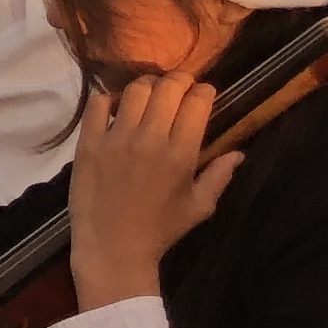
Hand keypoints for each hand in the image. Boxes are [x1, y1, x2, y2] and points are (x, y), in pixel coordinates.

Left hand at [67, 71, 237, 310]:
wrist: (113, 247)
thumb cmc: (161, 229)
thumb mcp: (200, 207)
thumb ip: (220, 176)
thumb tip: (239, 152)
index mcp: (182, 154)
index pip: (197, 103)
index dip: (204, 90)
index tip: (205, 92)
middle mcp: (150, 139)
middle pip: (167, 88)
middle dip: (179, 80)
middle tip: (179, 85)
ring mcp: (116, 139)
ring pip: (134, 90)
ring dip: (147, 84)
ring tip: (151, 92)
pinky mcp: (88, 143)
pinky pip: (98, 105)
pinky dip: (110, 98)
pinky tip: (117, 107)